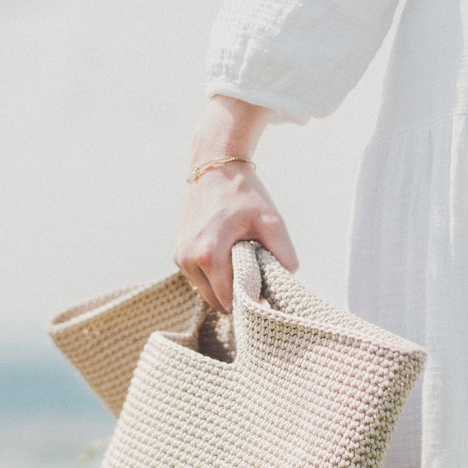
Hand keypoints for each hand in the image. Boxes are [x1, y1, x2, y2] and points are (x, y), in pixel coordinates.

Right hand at [174, 96, 298, 313]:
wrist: (214, 166)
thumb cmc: (242, 193)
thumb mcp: (270, 220)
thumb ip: (284, 252)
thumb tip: (288, 277)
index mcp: (208, 255)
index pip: (228, 299)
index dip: (248, 301)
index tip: (263, 295)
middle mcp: (188, 260)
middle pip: (216, 301)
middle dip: (236, 297)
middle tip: (256, 284)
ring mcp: (180, 258)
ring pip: (206, 292)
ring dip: (224, 288)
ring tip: (243, 268)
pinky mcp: (178, 254)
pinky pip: (199, 279)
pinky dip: (214, 278)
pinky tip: (229, 261)